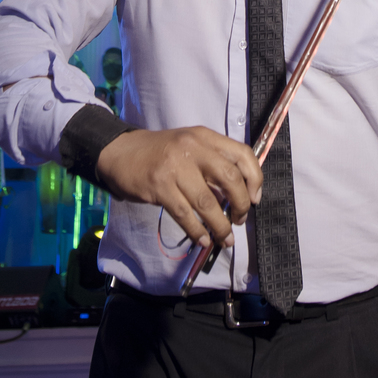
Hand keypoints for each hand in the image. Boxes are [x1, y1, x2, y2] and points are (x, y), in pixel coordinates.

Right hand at [95, 125, 262, 250]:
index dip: (255, 178)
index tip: (255, 199)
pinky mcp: (159, 186)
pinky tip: (202, 240)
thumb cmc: (162, 152)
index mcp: (205, 137)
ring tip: (225, 239)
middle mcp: (193, 148)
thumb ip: (213, 164)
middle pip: (230, 178)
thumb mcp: (190, 147)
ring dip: (220, 226)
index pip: (242, 153)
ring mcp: (175, 167)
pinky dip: (196, 231)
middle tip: (240, 220)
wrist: (122, 152)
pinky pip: (185, 214)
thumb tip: (239, 195)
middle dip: (241, 204)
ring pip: (207, 202)